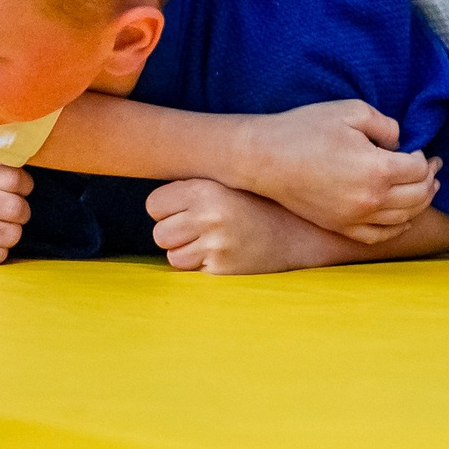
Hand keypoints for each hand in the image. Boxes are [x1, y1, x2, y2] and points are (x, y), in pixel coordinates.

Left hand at [148, 177, 302, 273]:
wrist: (303, 232)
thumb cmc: (261, 203)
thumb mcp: (230, 182)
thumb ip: (193, 186)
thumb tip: (144, 176)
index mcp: (206, 189)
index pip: (154, 204)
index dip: (168, 209)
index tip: (188, 209)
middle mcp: (209, 216)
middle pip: (160, 234)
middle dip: (176, 234)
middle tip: (204, 228)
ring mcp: (216, 246)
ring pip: (172, 257)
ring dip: (188, 253)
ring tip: (216, 241)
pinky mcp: (223, 270)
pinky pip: (193, 272)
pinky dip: (204, 266)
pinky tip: (227, 254)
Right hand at [232, 99, 438, 241]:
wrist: (264, 158)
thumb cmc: (305, 129)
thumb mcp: (351, 111)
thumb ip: (385, 125)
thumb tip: (400, 142)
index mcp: (376, 170)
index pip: (418, 169)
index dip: (426, 157)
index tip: (423, 149)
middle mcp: (370, 200)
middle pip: (418, 196)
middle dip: (430, 180)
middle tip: (434, 166)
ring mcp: (354, 218)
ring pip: (403, 218)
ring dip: (421, 203)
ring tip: (426, 188)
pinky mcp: (339, 226)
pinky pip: (378, 236)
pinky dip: (397, 228)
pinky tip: (403, 218)